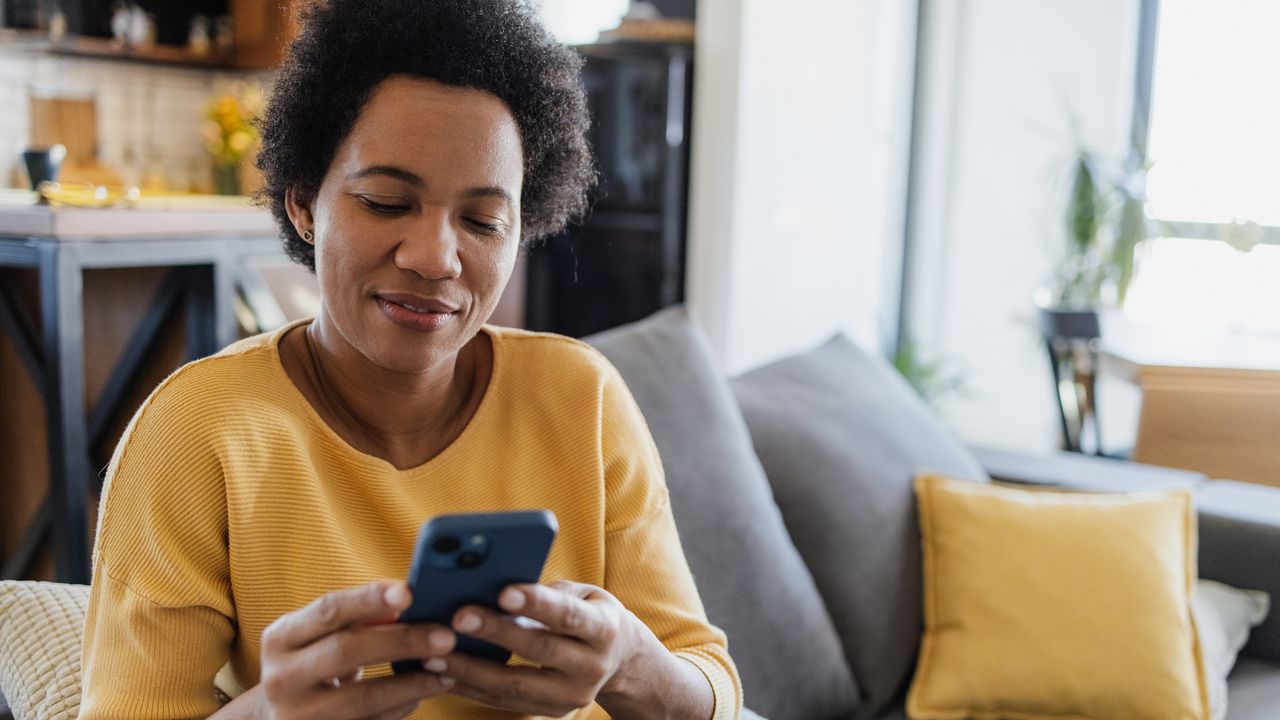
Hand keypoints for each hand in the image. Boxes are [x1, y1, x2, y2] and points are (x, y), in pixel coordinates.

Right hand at [254, 581, 457, 719]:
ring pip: (363, 697)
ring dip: (412, 683)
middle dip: (402, 641)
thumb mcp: (319, 639)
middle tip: (446, 637)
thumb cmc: (311, 666)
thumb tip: (405, 603)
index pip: (329, 610)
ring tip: (447, 670)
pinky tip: (422, 695)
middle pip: (347, 651)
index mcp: (280, 639)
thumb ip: (356, 619)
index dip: (369, 599)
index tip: (409, 592)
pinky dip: (400, 708)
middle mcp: (281, 678)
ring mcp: (296, 717)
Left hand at [428, 580, 669, 716]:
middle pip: (539, 650)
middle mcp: (592, 666)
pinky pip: (505, 701)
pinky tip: (443, 673)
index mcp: (604, 628)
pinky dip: (471, 687)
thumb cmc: (589, 613)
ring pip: (516, 685)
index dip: (536, 603)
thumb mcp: (582, 594)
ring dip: (471, 670)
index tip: (503, 591)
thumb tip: (492, 583)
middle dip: (495, 633)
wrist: (620, 660)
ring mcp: (572, 695)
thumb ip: (546, 591)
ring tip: (434, 654)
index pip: (568, 615)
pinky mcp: (551, 711)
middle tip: (457, 616)